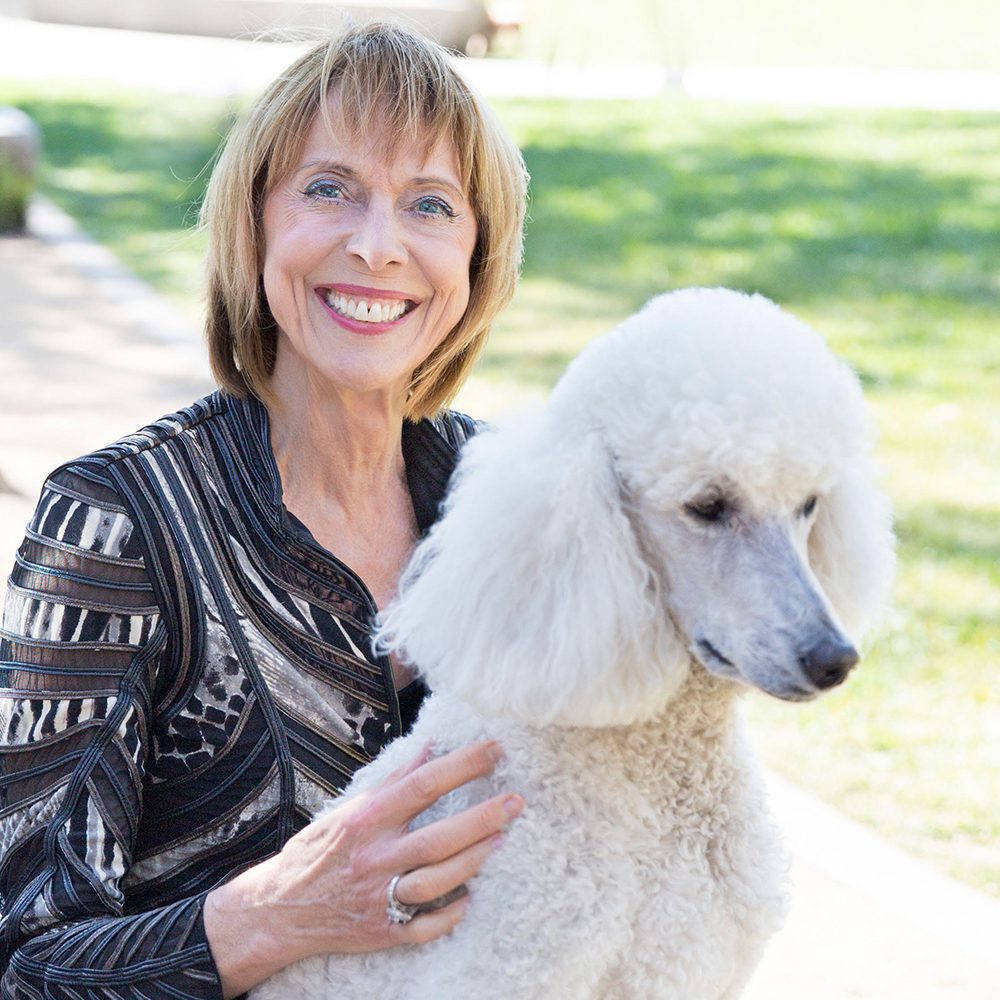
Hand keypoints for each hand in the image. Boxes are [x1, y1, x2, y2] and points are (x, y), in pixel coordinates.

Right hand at [204, 740, 522, 996]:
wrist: (279, 910)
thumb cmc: (317, 852)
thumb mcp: (347, 808)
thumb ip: (391, 781)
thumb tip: (429, 747)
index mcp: (366, 821)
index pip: (422, 785)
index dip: (462, 765)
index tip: (494, 750)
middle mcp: (375, 859)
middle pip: (440, 837)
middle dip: (483, 818)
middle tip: (516, 801)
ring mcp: (380, 898)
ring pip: (439, 881)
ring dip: (476, 860)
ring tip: (502, 840)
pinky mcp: (383, 932)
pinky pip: (427, 926)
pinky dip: (453, 912)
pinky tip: (472, 895)